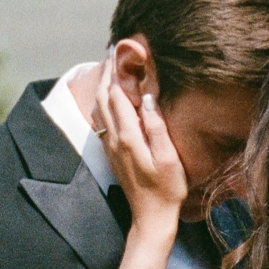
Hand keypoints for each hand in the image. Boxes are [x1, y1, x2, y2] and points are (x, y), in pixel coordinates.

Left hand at [94, 58, 186, 240]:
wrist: (151, 217)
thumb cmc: (167, 188)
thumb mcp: (169, 157)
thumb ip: (157, 126)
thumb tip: (147, 97)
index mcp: (128, 137)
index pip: (115, 95)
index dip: (116, 72)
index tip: (119, 52)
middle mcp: (114, 139)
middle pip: (102, 98)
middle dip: (106, 74)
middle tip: (114, 53)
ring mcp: (110, 147)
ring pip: (99, 109)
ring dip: (103, 87)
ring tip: (112, 69)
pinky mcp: (111, 153)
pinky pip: (101, 121)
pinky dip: (103, 103)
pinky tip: (111, 98)